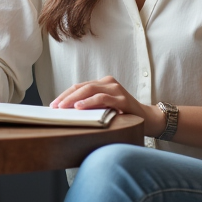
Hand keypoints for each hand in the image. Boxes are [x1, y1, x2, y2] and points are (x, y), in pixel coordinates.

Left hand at [50, 76, 165, 135]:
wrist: (147, 119)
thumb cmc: (123, 115)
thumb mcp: (104, 108)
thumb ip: (91, 105)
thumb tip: (67, 112)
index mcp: (103, 83)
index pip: (79, 86)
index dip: (65, 94)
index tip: (53, 104)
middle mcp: (109, 83)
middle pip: (82, 86)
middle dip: (66, 97)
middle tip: (55, 106)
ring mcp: (116, 89)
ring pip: (90, 90)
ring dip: (75, 99)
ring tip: (64, 107)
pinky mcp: (122, 99)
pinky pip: (102, 98)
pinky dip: (89, 102)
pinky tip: (80, 107)